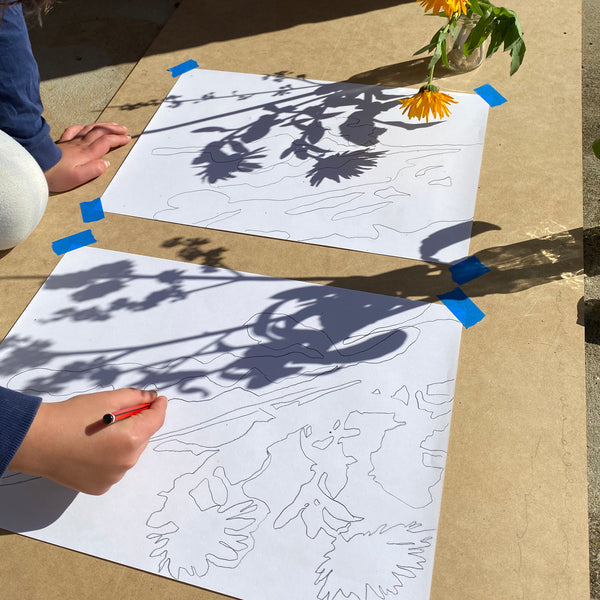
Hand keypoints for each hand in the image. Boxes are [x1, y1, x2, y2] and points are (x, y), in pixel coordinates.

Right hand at [8, 388, 166, 494]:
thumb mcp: (106, 399)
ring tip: (101, 433)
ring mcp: (114, 477)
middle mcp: (126, 462)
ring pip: (129, 454)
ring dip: (124, 442)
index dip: (159, 407)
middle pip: (143, 437)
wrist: (39, 441)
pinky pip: (115, 468)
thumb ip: (135, 398)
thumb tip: (152, 398)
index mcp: (131, 438)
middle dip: (137, 424)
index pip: (156, 420)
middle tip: (119, 414)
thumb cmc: (72, 417)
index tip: (159, 400)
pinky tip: (93, 450)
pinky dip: (111, 458)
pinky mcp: (100, 487)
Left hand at [44, 122, 130, 192]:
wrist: (35, 166)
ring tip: (111, 125)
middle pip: (100, 132)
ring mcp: (70, 142)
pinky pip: (73, 131)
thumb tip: (106, 163)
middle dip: (113, 130)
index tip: (127, 138)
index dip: (117, 139)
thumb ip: (94, 170)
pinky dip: (82, 128)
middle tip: (123, 129)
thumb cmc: (56, 175)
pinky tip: (85, 127)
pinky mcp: (61, 143)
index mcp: (87, 154)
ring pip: (89, 129)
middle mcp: (80, 145)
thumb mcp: (78, 178)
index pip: (106, 142)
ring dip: (102, 126)